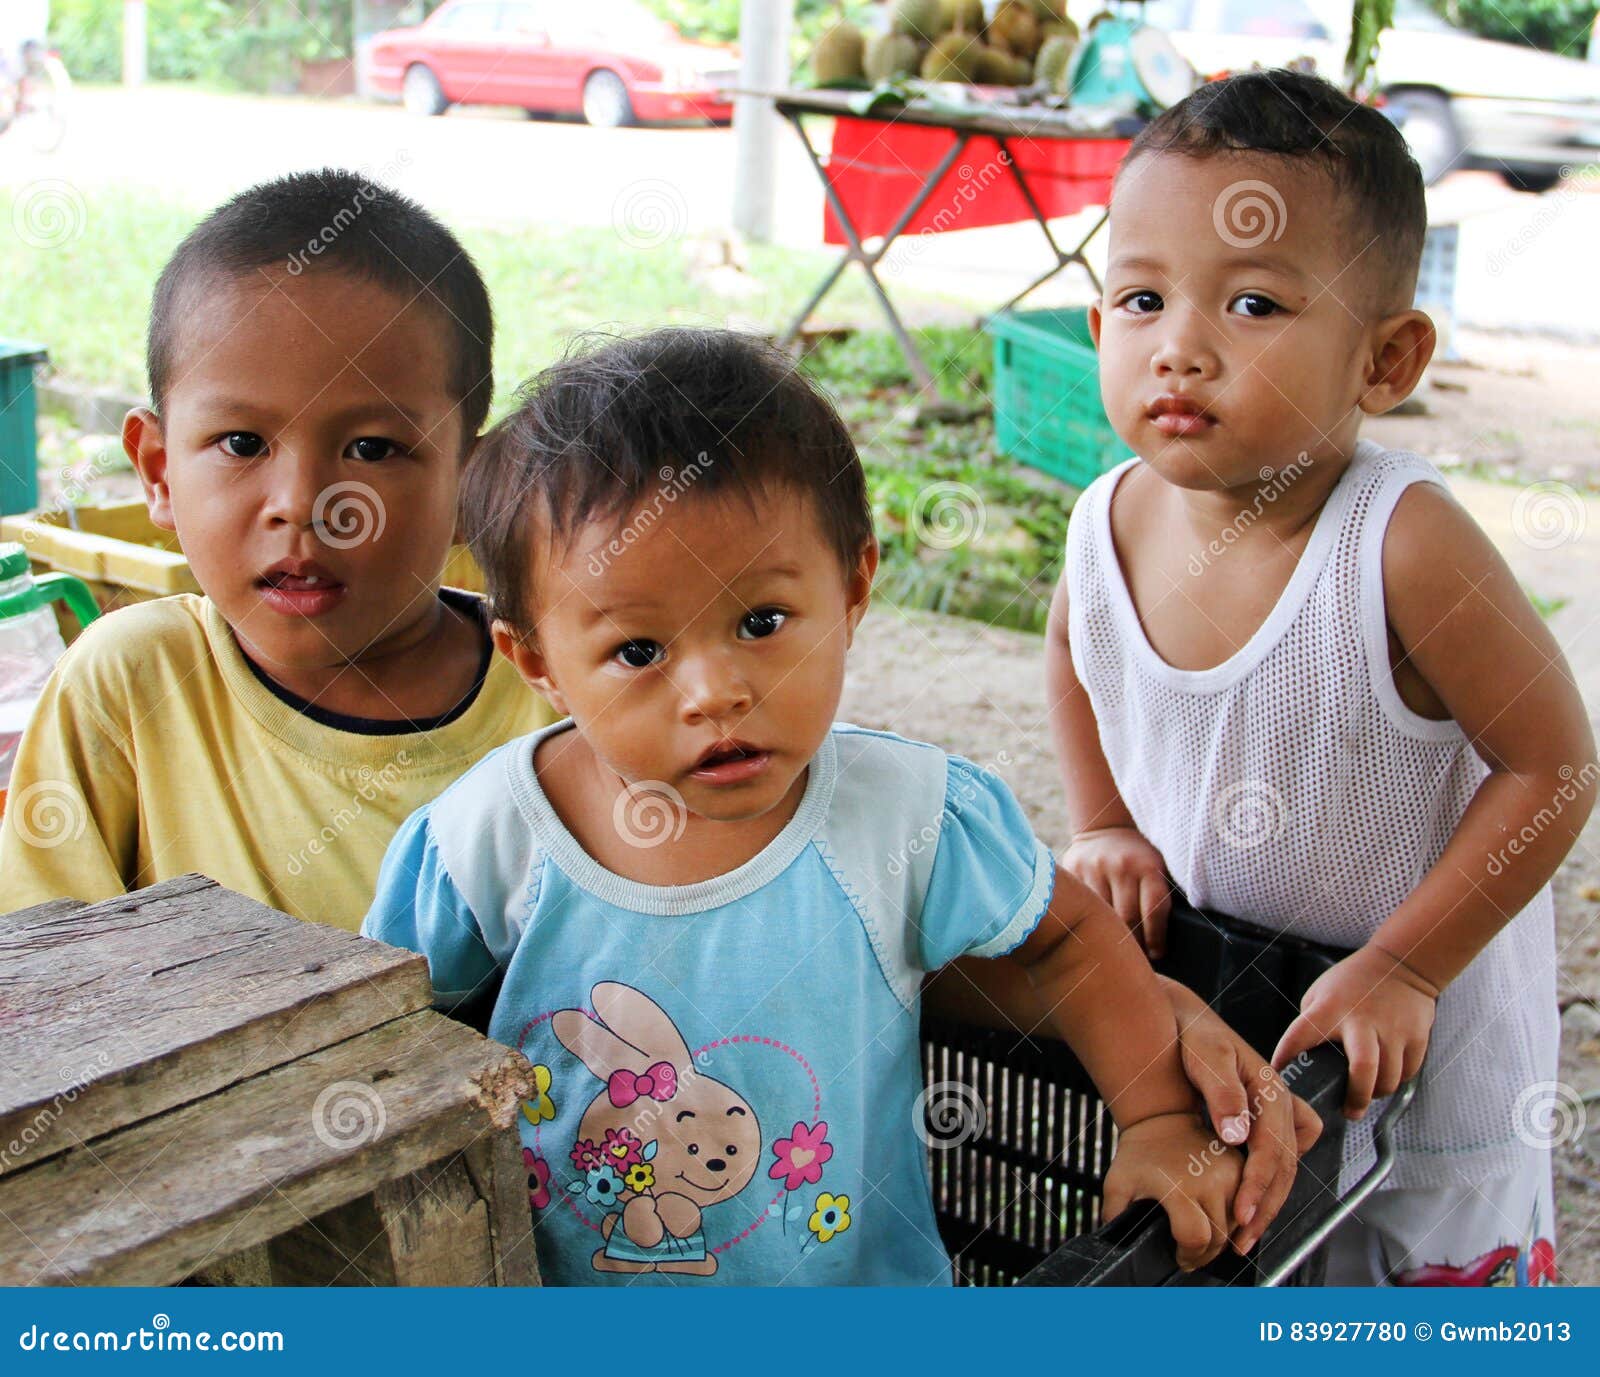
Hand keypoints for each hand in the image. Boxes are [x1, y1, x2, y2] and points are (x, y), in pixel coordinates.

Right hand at [1062, 826, 1172, 956]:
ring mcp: (1094, 868)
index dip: (1156, 938)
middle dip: (1133, 943)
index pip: (1153, 911)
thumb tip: (1169, 938)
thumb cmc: (1138, 858)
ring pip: (1101, 915)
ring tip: (1114, 950)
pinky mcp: (1074, 871)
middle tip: (1136, 958)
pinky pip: (1080, 905)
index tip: (1157, 953)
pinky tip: (1092, 930)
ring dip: (1109, 936)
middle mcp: (1121, 866)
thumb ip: (1159, 894)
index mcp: (1148, 867)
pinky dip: (1087, 921)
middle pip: (1127, 918)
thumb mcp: (1156, 867)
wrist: (1104, 829)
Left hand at [1102, 1111, 1242, 1272]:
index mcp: (1181, 1187)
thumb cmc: (1140, 1154)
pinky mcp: (1241, 1170)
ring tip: (1202, 1239)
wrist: (1162, 1120)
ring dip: (1222, 1240)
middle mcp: (1212, 1181)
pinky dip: (1234, 1222)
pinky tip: (1217, 1223)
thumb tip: (1117, 1246)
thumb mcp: (1118, 1185)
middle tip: (1191, 1255)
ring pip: (1236, 1226)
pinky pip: (1246, 1208)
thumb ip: (1115, 1217)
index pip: (1196, 1239)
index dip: (1188, 1256)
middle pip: (1219, 1239)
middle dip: (1205, 1255)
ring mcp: (1230, 1175)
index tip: (1180, 1258)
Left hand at [1164, 979, 1321, 1254]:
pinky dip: (1264, 1188)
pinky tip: (1245, 1207)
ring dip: (1267, 1205)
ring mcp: (1273, 1116)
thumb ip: (1222, 1091)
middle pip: (1285, 1166)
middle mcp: (1279, 1105)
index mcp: (1271, 1088)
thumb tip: (1237, 1135)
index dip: (1258, 1184)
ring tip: (1245, 1236)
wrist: (1181, 1021)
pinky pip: (1275, 1162)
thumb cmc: (1192, 1034)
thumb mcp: (1206, 1054)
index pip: (1273, 1148)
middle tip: (1241, 1239)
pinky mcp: (1261, 1123)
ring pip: (1284, 1169)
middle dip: (1265, 1206)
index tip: (1240, 1213)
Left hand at [1272, 944, 1437, 1119]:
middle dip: (1356, 1097)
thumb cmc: (1353, 981)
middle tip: (1348, 1111)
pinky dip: (1395, 1081)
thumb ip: (1312, 1023)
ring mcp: (1393, 1029)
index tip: (1278, 1076)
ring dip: (1376, 1094)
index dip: (1285, 1058)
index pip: (1300, 1036)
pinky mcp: (1417, 1036)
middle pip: (1363, 1068)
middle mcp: (1362, 1020)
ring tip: (1365, 1095)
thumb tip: (1302, 1059)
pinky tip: (1384, 1077)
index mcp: (1330, 1008)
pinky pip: (1407, 1072)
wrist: (1401, 963)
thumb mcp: (1321, 993)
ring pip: (1388, 1078)